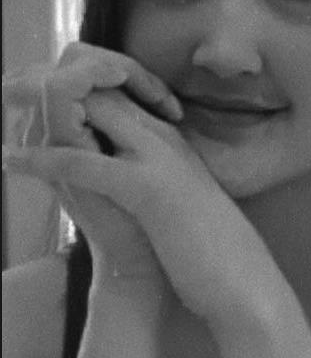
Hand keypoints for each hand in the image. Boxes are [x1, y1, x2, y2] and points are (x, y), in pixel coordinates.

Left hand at [3, 44, 288, 328]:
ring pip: (88, 107)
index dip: (70, 85)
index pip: (112, 89)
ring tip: (5, 105)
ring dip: (39, 106)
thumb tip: (112, 163)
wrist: (241, 277)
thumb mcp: (169, 195)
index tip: (35, 99)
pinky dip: (44, 161)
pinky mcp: (149, 189)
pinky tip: (12, 164)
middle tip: (7, 88)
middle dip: (44, 81)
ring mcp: (157, 157)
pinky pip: (83, 163)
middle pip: (96, 82)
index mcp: (167, 136)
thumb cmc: (208, 242)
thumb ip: (143, 170)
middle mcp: (161, 136)